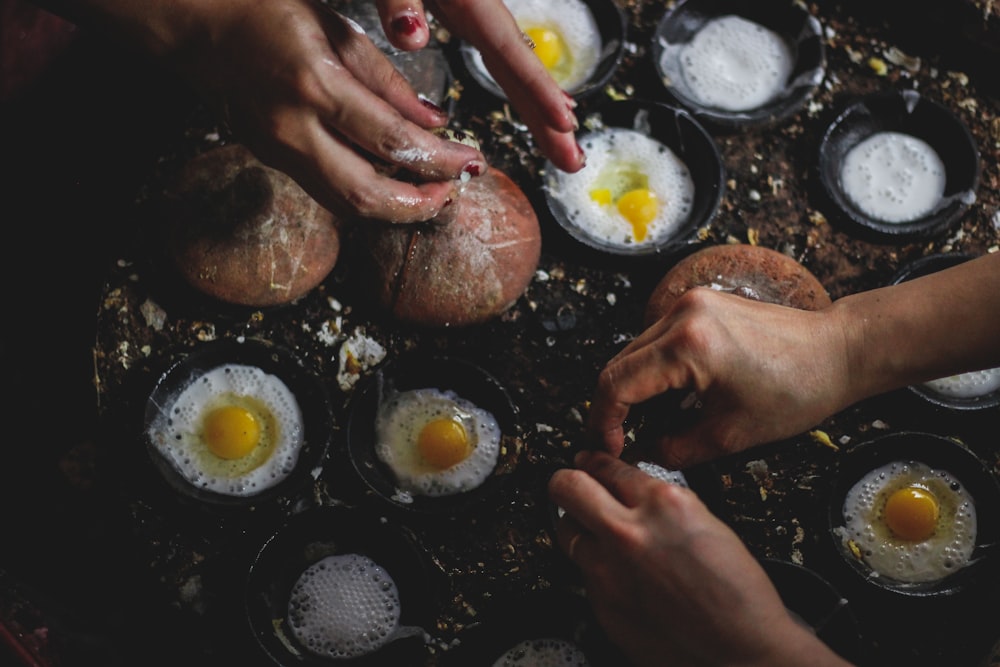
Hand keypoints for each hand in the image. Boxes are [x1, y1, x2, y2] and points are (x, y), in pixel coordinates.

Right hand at [162, 0, 493, 223]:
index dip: (440, 160)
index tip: (472, 163)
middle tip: (454, 191)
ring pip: (346, 206)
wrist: (192, 23)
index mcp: (313, 85)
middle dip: (421, 204)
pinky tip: (391, 179)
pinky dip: (366, 194)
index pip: (392, 141)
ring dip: (396, 208)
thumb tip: (434, 122)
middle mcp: (292, 129)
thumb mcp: (335, 28)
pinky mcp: (270, 159)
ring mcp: (276, 151)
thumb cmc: (264, 10)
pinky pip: (327, 191)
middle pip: (367, 197)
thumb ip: (387, 81)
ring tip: (431, 192)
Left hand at [372, 0, 583, 174]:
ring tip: (563, 141)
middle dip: (548, 116)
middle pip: (520, 66)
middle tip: (573, 160)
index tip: (563, 123)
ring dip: (539, 105)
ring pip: (514, 63)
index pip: (508, 50)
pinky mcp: (461, 7)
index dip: (537, 88)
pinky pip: (500, 54)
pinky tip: (529, 96)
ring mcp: (472, 7)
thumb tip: (412, 36)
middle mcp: (476, 4)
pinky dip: (521, 82)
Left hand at [548, 451, 852, 666]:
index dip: (594, 461)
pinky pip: (584, 574)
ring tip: (595, 532)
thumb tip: (630, 489)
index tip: (587, 461)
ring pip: (566, 531)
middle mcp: (629, 533)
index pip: (607, 465)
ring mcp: (609, 571)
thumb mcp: (705, 522)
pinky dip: (598, 570)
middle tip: (569, 484)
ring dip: (579, 527)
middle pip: (567, 487)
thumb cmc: (735, 592)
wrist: (740, 650)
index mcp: (663, 504)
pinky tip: (621, 576)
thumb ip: (660, 502)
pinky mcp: (601, 605)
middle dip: (566, 481)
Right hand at [587, 287, 851, 468]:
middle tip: (616, 440)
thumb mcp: (731, 435)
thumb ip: (674, 449)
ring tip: (641, 424)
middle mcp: (682, 314)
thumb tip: (641, 455)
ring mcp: (689, 303)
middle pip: (618, 363)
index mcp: (689, 345)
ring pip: (633, 350)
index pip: (617, 384)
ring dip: (630, 387)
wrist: (837, 352)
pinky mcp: (698, 303)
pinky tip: (665, 397)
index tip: (607, 447)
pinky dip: (651, 369)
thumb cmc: (798, 390)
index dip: (603, 422)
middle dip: (612, 407)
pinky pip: (656, 339)